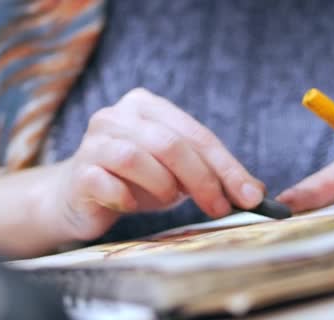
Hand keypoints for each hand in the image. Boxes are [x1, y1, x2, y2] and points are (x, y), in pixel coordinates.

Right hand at [51, 88, 264, 239]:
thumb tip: (255, 191)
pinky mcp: (79, 170)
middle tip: (221, 208)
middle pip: (171, 144)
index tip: (250, 195)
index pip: (196, 134)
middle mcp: (118, 115)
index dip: (227, 166)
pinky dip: (127, 198)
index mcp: (147, 106)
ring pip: (138, 158)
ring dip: (162, 187)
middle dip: (203, 180)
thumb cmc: (134, 182)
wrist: (78, 197)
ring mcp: (94, 140)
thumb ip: (210, 174)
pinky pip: (109, 183)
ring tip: (166, 200)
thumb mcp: (177, 174)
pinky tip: (130, 204)